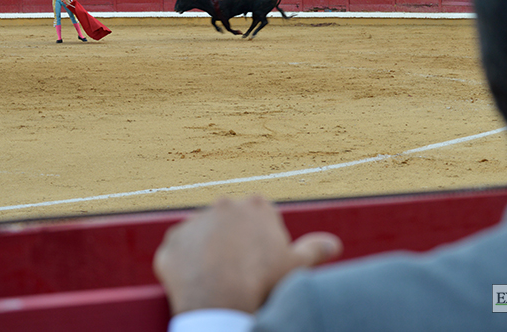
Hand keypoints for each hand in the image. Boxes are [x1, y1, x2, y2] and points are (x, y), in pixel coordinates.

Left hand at [153, 196, 341, 314]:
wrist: (221, 302)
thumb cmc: (263, 281)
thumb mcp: (295, 265)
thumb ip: (314, 249)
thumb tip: (334, 244)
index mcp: (256, 205)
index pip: (258, 218)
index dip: (260, 242)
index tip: (260, 262)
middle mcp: (224, 205)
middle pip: (229, 223)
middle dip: (232, 242)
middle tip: (238, 272)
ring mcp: (195, 221)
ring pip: (203, 237)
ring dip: (207, 252)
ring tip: (216, 280)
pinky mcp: (172, 240)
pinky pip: (178, 251)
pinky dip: (185, 265)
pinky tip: (196, 283)